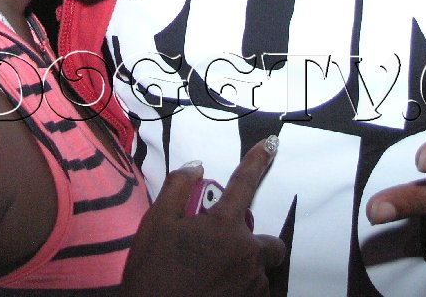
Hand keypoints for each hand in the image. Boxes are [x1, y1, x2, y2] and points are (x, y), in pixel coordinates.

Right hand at [122, 136, 286, 295]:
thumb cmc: (153, 273)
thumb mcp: (156, 224)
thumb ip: (177, 189)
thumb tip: (195, 168)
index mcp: (225, 227)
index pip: (245, 184)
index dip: (258, 161)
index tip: (270, 144)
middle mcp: (247, 254)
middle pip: (272, 244)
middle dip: (256, 244)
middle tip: (225, 252)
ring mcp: (252, 286)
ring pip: (261, 273)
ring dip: (245, 271)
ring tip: (214, 278)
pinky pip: (255, 295)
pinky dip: (241, 291)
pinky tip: (217, 292)